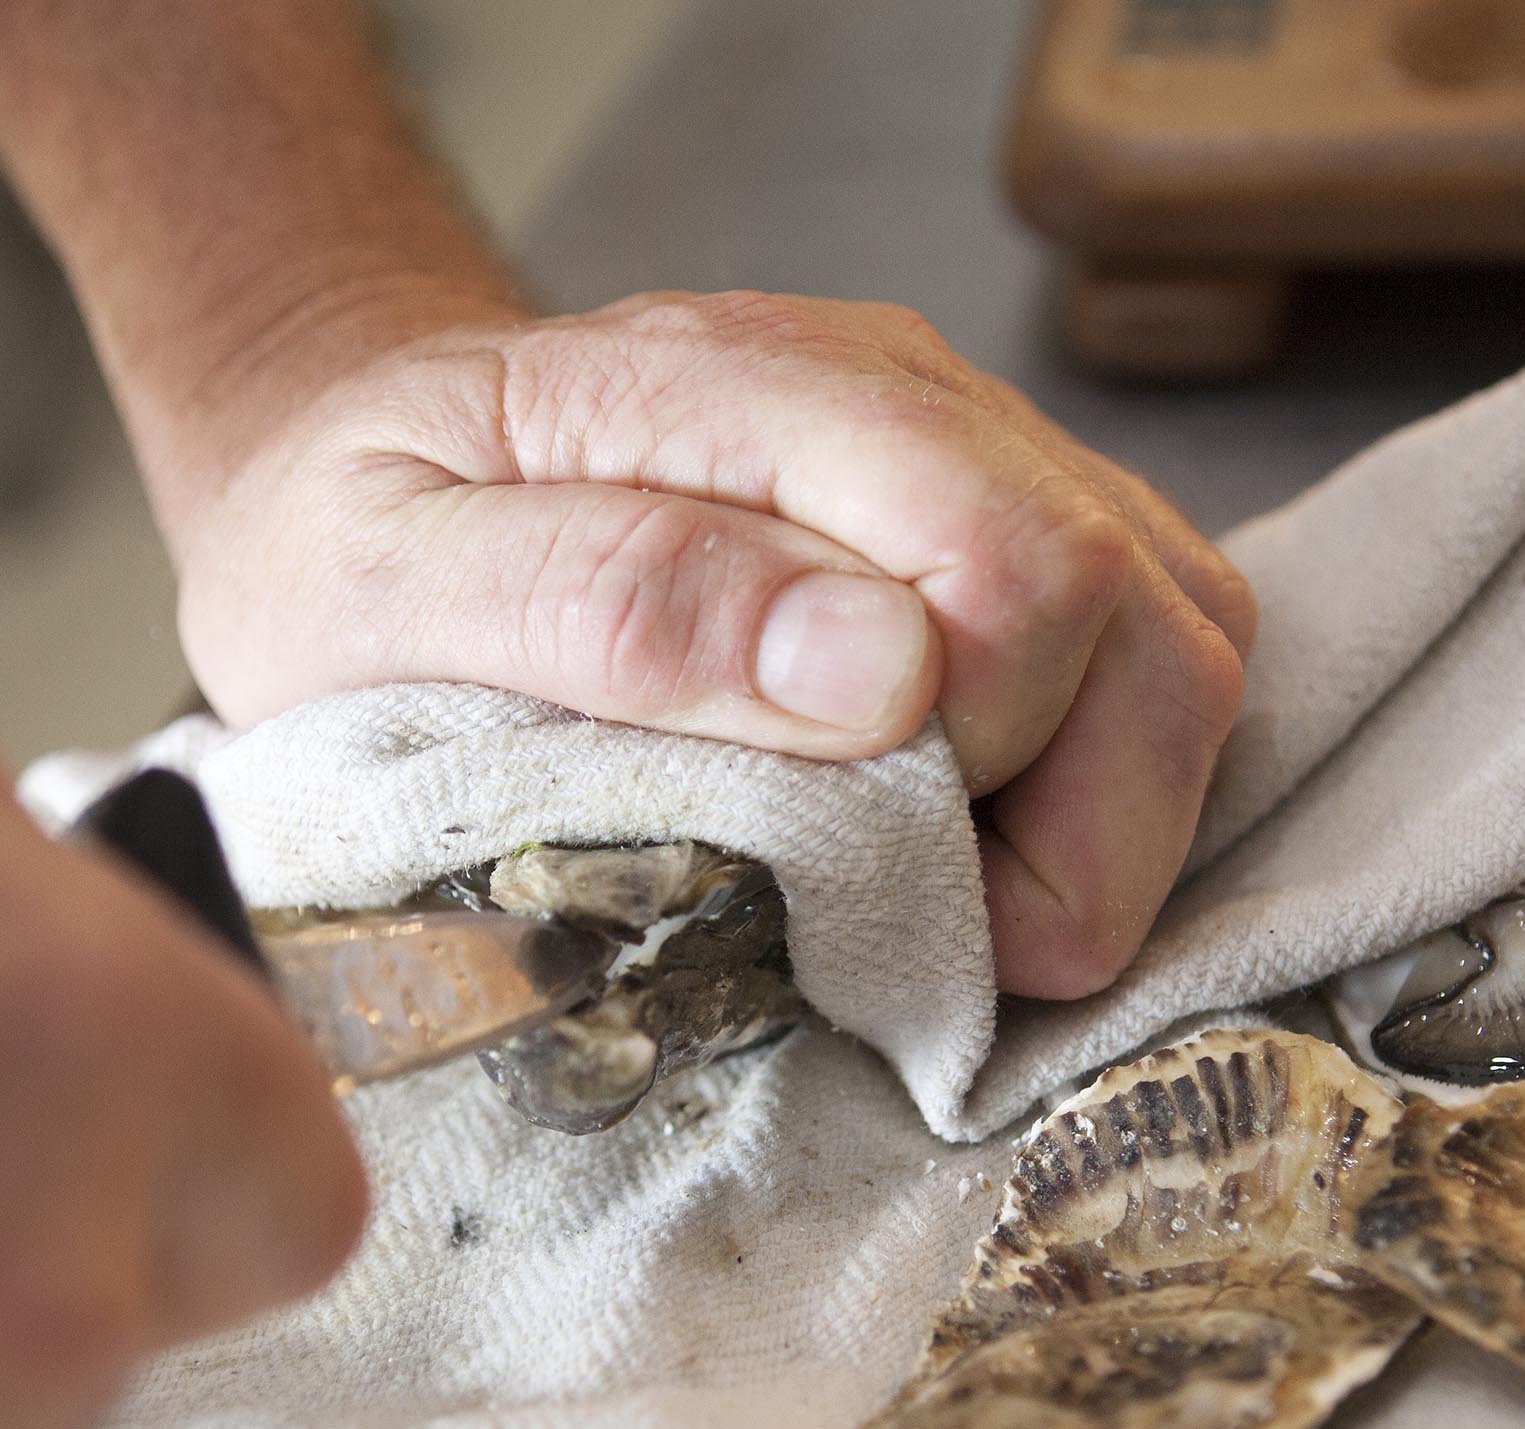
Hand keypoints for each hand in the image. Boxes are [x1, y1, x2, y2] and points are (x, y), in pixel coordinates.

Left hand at [164, 291, 1254, 999]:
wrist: (339, 457)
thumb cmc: (341, 541)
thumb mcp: (385, 582)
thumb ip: (612, 604)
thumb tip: (887, 670)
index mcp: (753, 392)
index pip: (1018, 575)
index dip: (986, 781)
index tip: (853, 893)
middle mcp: (906, 399)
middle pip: (1149, 622)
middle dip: (1078, 833)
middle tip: (919, 940)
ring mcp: (973, 456)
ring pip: (1186, 646)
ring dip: (1107, 819)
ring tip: (947, 905)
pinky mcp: (997, 529)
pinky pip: (1156, 656)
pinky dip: (1107, 785)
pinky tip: (978, 843)